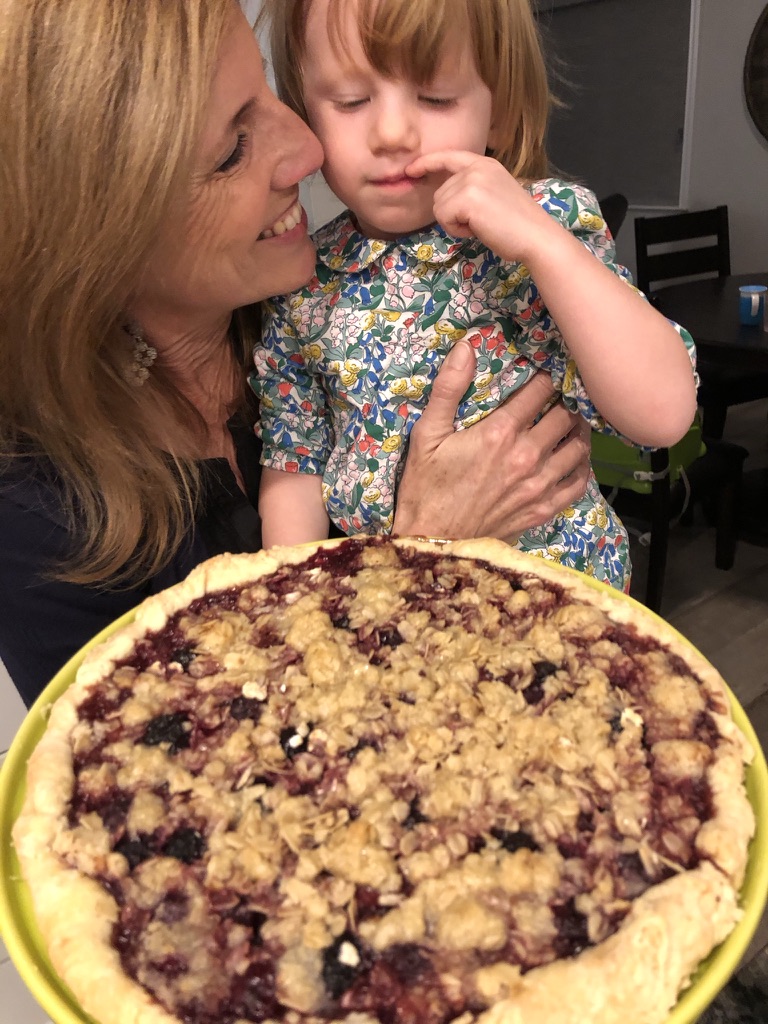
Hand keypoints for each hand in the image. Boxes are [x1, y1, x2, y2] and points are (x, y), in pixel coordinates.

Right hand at [393, 341, 589, 540]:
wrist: (431, 541)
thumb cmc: (425, 488)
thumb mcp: (427, 434)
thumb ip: (449, 388)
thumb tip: (466, 346)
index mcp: (499, 433)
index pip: (540, 392)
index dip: (545, 378)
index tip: (544, 374)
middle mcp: (526, 457)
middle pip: (564, 416)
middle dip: (564, 402)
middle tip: (558, 398)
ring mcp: (538, 486)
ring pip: (577, 448)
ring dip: (577, 431)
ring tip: (570, 423)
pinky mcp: (541, 510)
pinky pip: (577, 484)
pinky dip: (581, 467)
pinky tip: (574, 459)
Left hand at [406, 150, 558, 263]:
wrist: (535, 235)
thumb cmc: (517, 225)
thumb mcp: (493, 195)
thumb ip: (471, 189)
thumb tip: (444, 198)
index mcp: (485, 164)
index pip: (449, 157)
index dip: (427, 163)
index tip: (411, 170)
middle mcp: (476, 167)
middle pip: (439, 193)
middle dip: (453, 213)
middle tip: (480, 221)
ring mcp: (471, 181)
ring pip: (439, 207)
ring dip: (454, 223)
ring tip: (480, 224)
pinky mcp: (466, 198)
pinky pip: (443, 217)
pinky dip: (456, 229)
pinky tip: (476, 229)